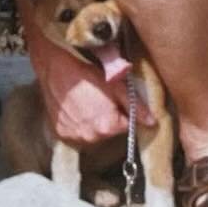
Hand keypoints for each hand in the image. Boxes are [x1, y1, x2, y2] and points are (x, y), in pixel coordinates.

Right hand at [38, 39, 153, 148]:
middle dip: (110, 117)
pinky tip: (77, 107)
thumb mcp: (116, 86)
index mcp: (107, 128)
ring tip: (88, 101)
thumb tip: (152, 122)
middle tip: (102, 97)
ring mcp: (73, 137)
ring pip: (93, 133)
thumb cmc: (87, 74)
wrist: (54, 68)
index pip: (126, 126)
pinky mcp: (61, 134)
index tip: (117, 99)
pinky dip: (79, 123)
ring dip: (94, 122)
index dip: (124, 112)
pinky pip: (77, 133)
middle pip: (110, 132)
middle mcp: (90, 138)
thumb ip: (136, 106)